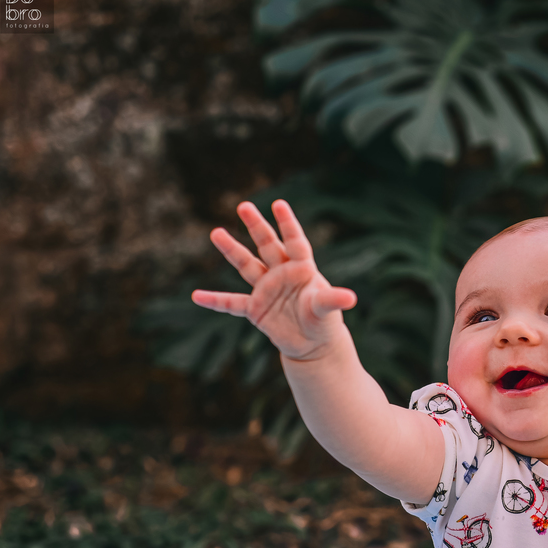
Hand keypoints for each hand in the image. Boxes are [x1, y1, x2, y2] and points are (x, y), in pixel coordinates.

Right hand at [191, 200, 357, 359]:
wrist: (312, 344)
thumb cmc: (323, 321)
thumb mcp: (327, 310)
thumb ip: (332, 300)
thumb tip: (350, 298)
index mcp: (302, 268)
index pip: (295, 241)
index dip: (288, 224)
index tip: (278, 204)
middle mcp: (281, 273)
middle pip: (267, 245)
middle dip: (256, 226)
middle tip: (244, 205)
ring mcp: (265, 289)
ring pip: (246, 265)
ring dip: (232, 250)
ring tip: (216, 232)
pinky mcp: (255, 309)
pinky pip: (231, 303)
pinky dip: (215, 300)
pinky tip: (197, 296)